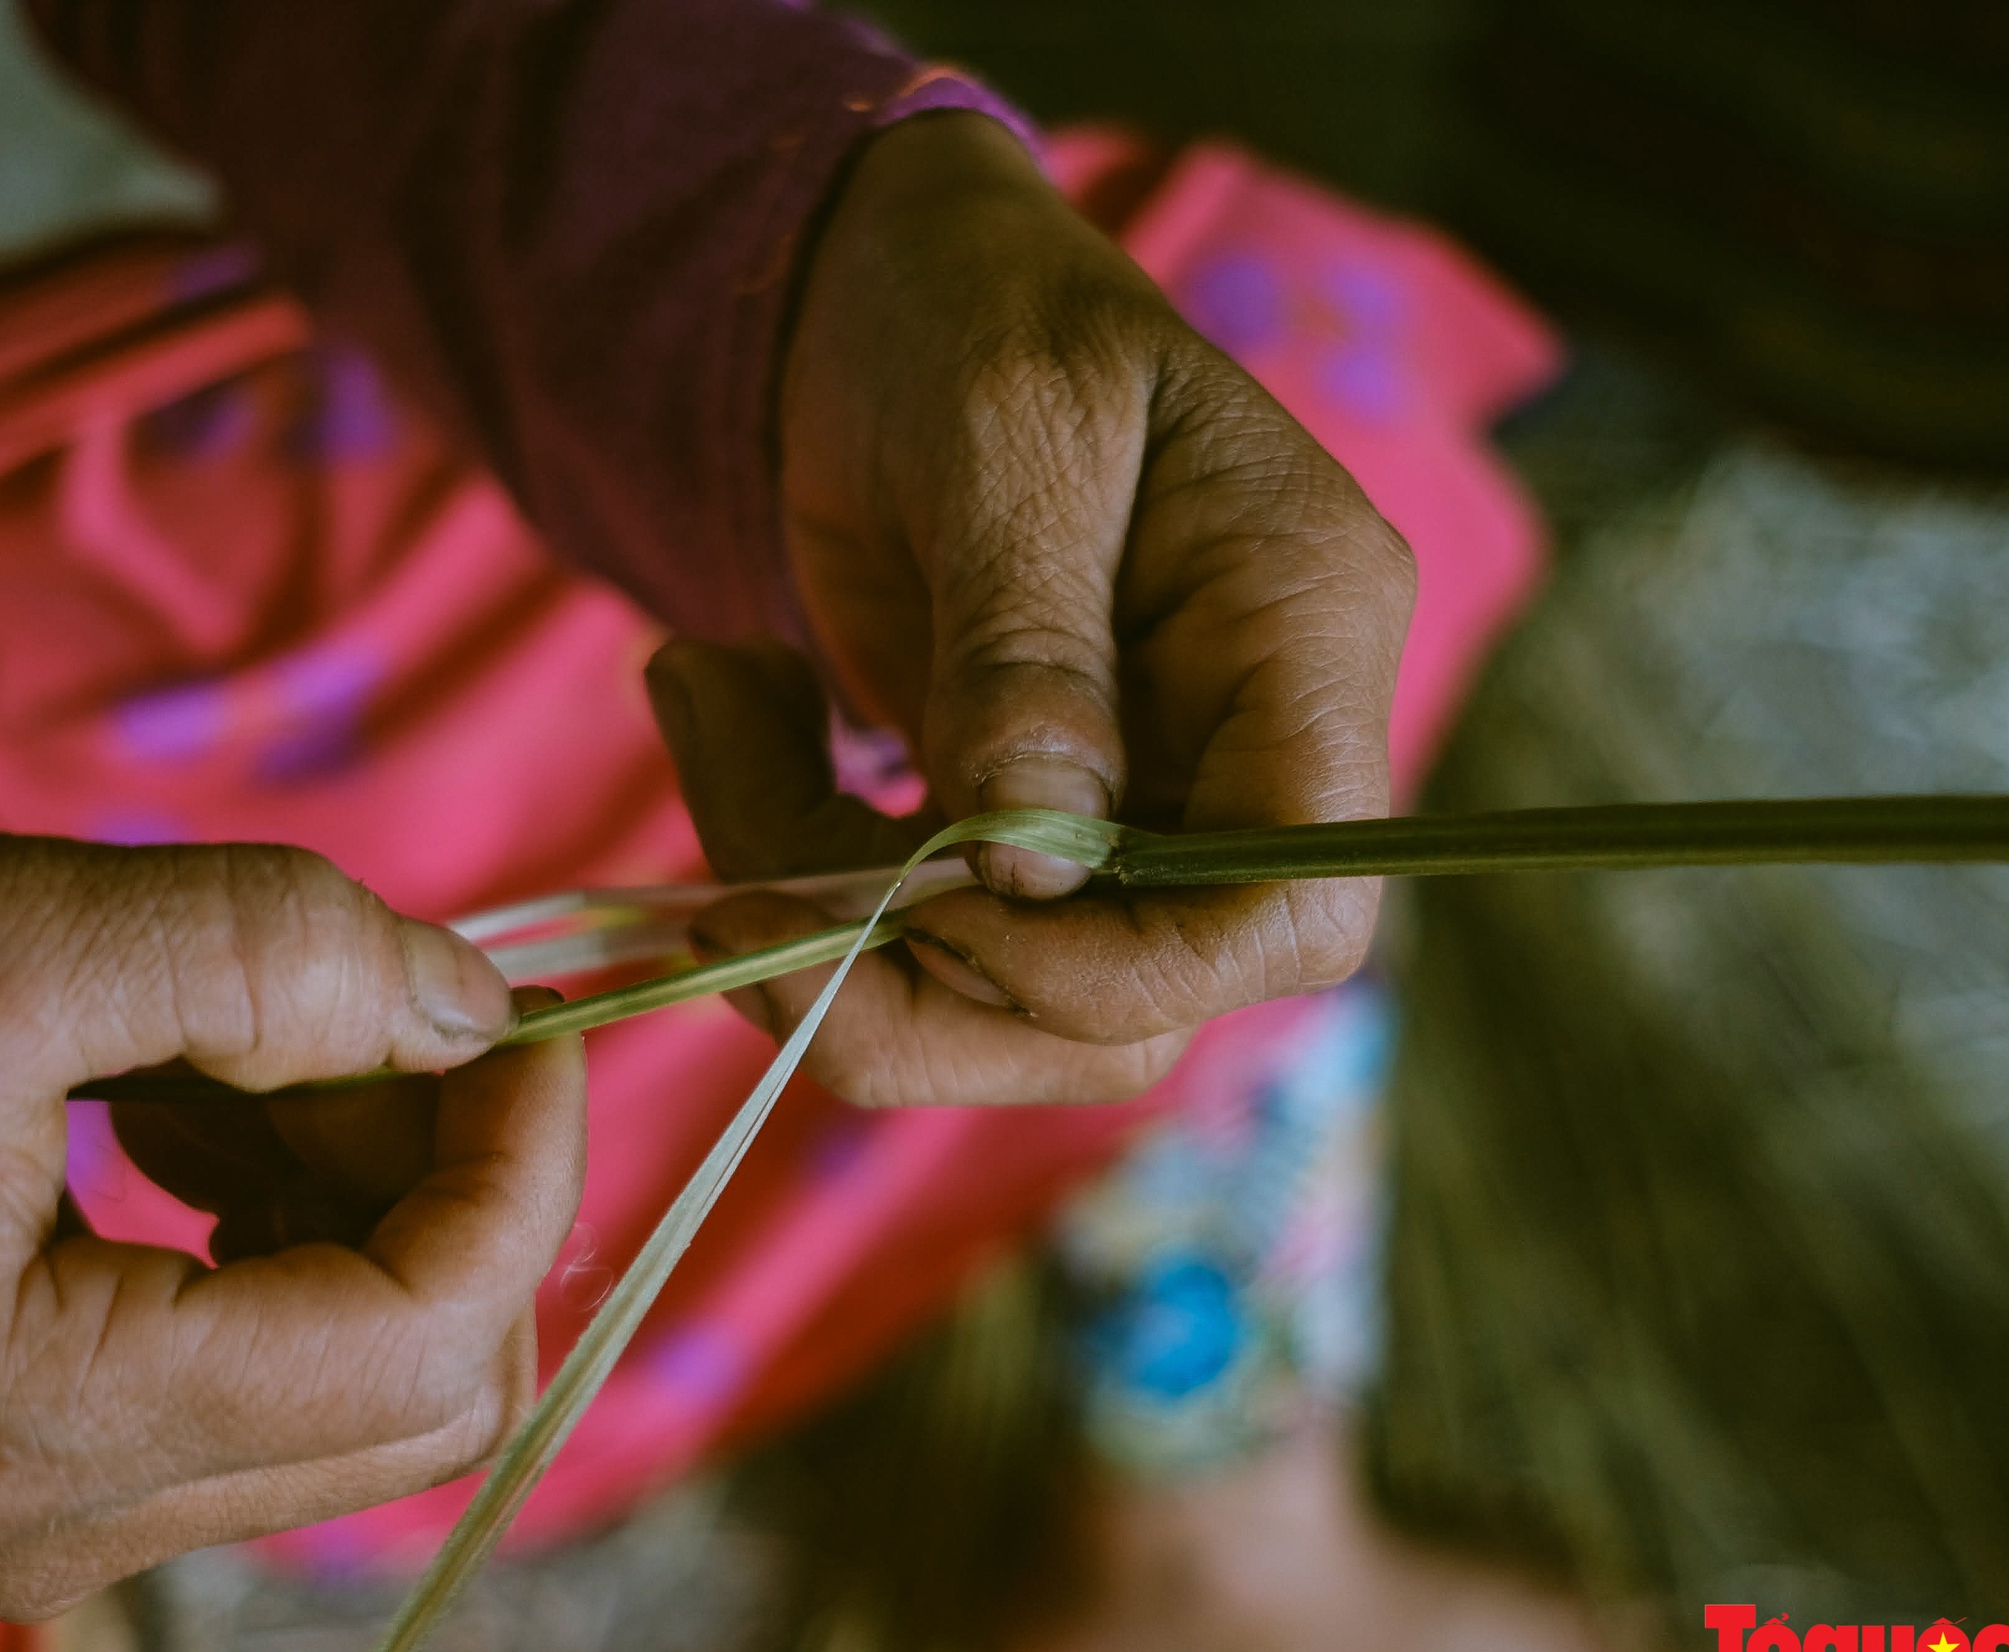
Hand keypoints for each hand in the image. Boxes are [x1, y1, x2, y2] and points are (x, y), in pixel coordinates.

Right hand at [0, 810, 582, 1617]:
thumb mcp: (6, 925)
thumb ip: (271, 956)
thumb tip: (483, 1008)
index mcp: (28, 1417)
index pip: (416, 1346)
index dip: (518, 1170)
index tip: (524, 1014)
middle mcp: (56, 1526)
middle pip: (424, 1389)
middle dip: (451, 1182)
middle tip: (374, 1012)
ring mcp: (65, 1516)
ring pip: (375, 1377)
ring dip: (375, 1191)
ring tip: (240, 1051)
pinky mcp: (72, 1468)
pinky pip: (289, 1364)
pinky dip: (303, 1221)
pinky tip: (202, 1108)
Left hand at [644, 112, 1413, 1104]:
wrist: (883, 288)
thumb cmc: (978, 308)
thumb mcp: (1006, 437)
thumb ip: (1026, 644)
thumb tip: (1034, 862)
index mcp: (1300, 634)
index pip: (1294, 908)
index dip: (1128, 972)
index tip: (941, 910)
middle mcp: (1237, 749)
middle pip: (1136, 1006)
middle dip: (921, 992)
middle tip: (737, 905)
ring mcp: (1128, 800)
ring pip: (1007, 1002)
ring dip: (823, 929)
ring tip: (707, 714)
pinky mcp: (1010, 822)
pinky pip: (914, 930)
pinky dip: (789, 868)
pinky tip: (724, 708)